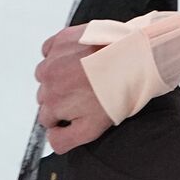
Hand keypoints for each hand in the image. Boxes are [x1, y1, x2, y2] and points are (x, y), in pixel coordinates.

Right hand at [34, 25, 113, 152]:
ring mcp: (52, 60)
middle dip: (62, 95)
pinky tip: (80, 57)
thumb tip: (51, 139)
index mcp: (53, 105)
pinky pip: (50, 50)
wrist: (134, 57)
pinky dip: (60, 54)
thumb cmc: (118, 90)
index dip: (65, 115)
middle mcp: (47, 82)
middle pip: (46, 95)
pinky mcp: (60, 40)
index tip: (80, 108)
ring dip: (60, 74)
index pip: (47, 118)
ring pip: (46, 73)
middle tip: (87, 90)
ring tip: (87, 74)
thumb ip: (65, 140)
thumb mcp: (93, 128)